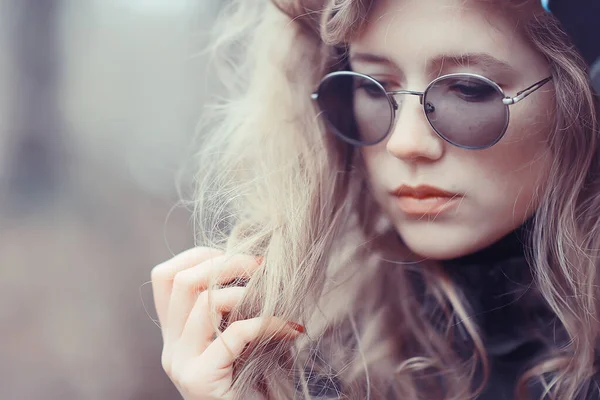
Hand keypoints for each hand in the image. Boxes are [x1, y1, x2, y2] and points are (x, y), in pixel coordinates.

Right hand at [151, 247, 304, 399]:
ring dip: (248, 292)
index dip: (198, 255)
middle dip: (227, 263)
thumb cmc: (254, 384)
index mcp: (175, 334)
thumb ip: (233, 309)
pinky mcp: (202, 380)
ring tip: (278, 296)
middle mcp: (171, 347)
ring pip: (204, 302)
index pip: (165, 276)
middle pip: (183, 281)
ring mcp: (182, 364)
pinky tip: (292, 329)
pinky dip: (269, 323)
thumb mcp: (238, 339)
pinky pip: (235, 333)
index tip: (234, 256)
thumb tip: (255, 264)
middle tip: (262, 266)